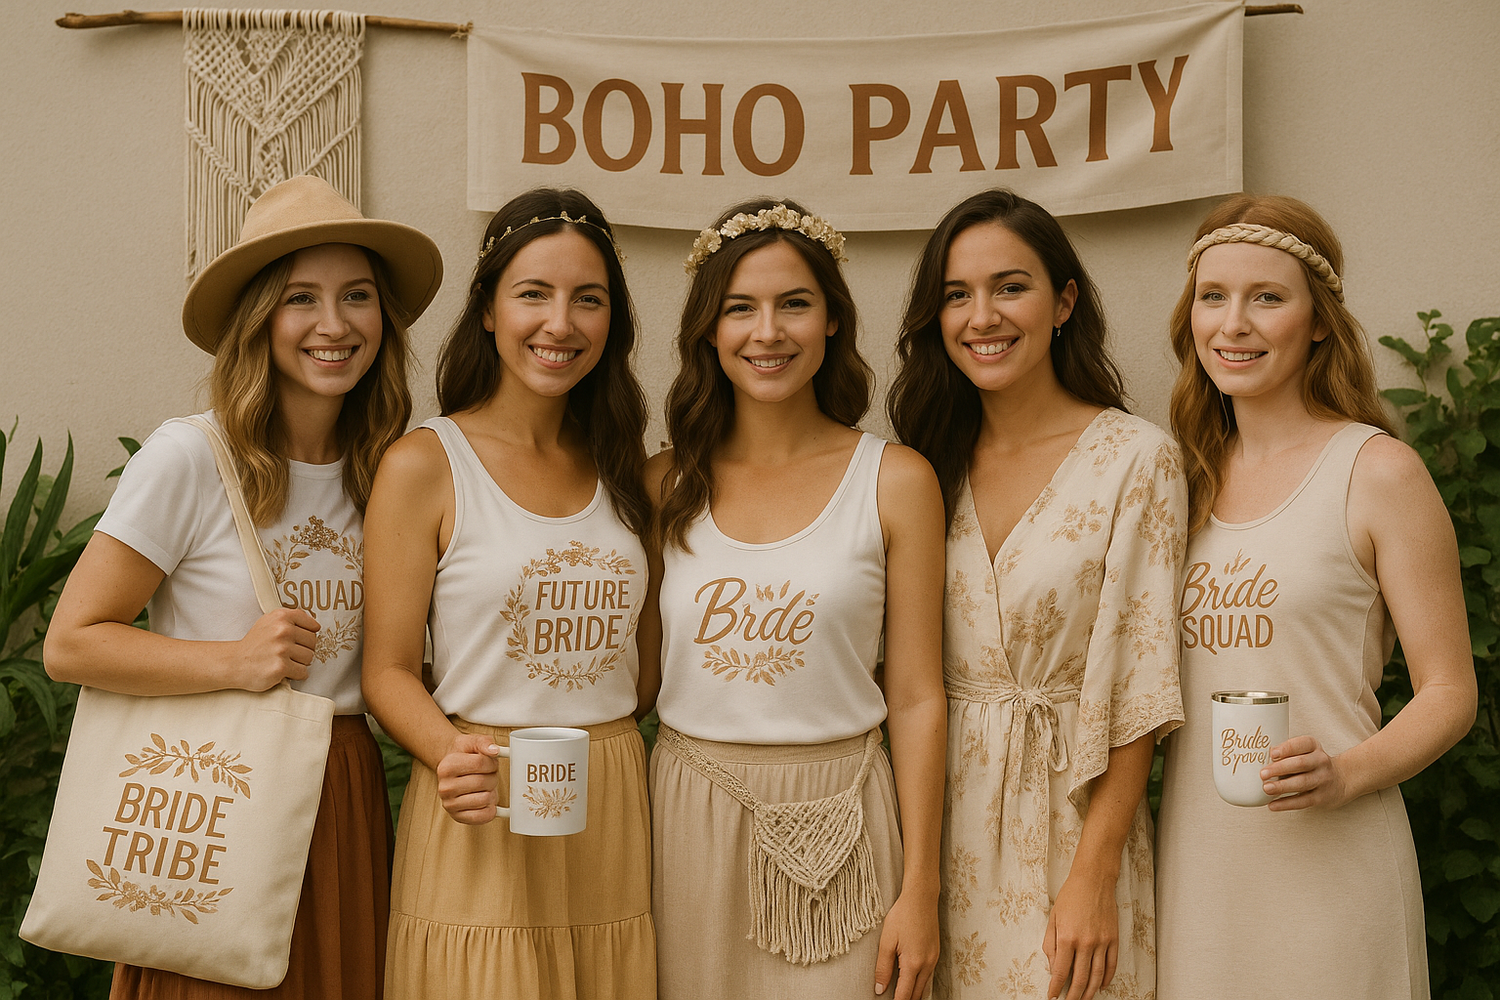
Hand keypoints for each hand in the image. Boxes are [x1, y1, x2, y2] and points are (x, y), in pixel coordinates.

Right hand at [232, 607, 319, 689]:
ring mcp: (282, 649)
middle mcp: (282, 630)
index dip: (308, 635)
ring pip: (309, 658)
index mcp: (281, 617)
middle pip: (313, 642)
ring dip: (299, 663)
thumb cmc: (254, 644)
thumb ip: (290, 619)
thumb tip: (315, 626)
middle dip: (303, 650)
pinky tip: (283, 670)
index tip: (300, 639)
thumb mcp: (269, 622)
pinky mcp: (281, 667)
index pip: (312, 625)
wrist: (235, 662)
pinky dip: (296, 674)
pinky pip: (303, 672)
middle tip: (288, 653)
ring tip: (284, 661)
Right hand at [437, 733, 502, 824]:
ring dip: (492, 792)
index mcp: (447, 767)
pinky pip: (484, 816)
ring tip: (484, 787)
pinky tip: (485, 799)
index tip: (489, 763)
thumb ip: (484, 742)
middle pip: (484, 782)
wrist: (451, 769)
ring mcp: (450, 804)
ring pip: (486, 799)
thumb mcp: (472, 742)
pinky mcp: (458, 817)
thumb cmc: (464, 755)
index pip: (480, 763)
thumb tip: (495, 750)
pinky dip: (491, 808)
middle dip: (492, 777)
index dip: (491, 762)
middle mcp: (445, 787)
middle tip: (487, 775)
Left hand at [874, 889, 938, 998]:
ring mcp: (934, 959)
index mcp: (913, 963)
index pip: (904, 994)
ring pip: (924, 986)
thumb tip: (880, 989)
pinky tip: (911, 982)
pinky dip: (920, 983)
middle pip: (917, 994)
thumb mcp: (887, 941)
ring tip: (901, 995)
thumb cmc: (902, 916)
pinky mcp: (936, 953)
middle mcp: (927, 964)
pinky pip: (929, 976)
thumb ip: (883, 968)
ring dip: (913, 993)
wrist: (921, 898)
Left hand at [1043, 868, 1118, 999]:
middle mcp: (1085, 943)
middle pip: (1079, 979)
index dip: (1056, 987)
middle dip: (1073, 995)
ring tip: (1084, 999)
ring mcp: (1101, 942)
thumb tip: (1053, 966)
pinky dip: (1106, 978)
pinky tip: (1100, 985)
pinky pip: (1111, 965)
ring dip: (1090, 991)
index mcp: (1067, 938)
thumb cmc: (1070, 897)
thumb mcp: (1053, 918)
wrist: (1093, 881)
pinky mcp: (1113, 939)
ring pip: (1097, 976)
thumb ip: (1051, 944)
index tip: (1052, 996)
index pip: (1061, 971)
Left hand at [1262, 735, 1352, 809]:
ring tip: (1266, 788)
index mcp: (1313, 746)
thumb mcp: (1305, 751)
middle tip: (1263, 774)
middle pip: (1300, 764)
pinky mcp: (1322, 797)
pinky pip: (1303, 801)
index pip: (1302, 744)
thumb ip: (1286, 753)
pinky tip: (1273, 805)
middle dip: (1280, 769)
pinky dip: (1286, 804)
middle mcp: (1320, 761)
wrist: (1341, 780)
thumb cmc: (1312, 763)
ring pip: (1302, 783)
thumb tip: (1260, 758)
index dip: (1287, 749)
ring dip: (1282, 786)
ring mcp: (1322, 780)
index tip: (1272, 754)